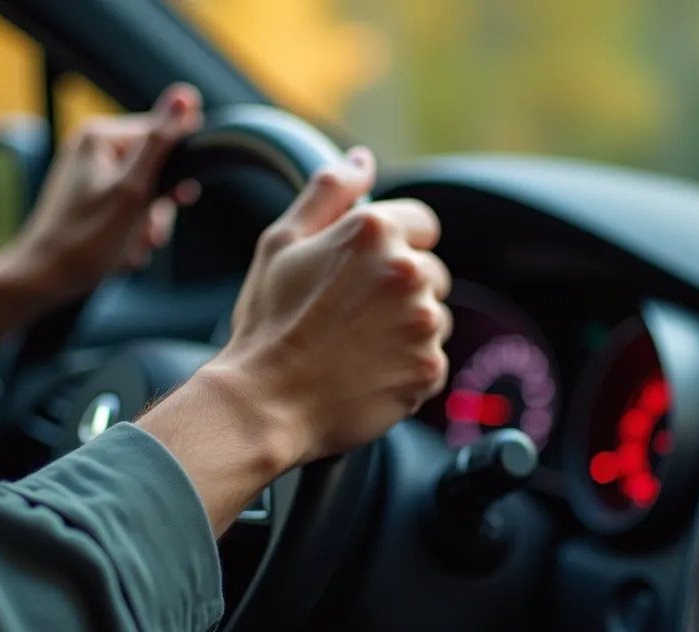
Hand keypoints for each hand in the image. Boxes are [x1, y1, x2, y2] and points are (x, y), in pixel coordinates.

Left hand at [0, 83, 202, 350]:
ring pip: (146, 197)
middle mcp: (92, 150)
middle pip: (156, 170)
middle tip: (145, 233)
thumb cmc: (85, 240)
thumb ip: (160, 143)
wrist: (44, 280)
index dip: (175, 172)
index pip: (163, 136)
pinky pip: (129, 212)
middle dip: (158, 210)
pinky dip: (131, 235)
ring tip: (130, 248)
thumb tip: (186, 95)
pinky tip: (120, 253)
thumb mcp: (132, 191)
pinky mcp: (91, 202)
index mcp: (99, 137)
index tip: (178, 199)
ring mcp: (90, 176)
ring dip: (147, 228)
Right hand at [200, 146, 452, 467]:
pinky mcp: (429, 369)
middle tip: (349, 314)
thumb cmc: (268, 324)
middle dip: (399, 288)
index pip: (421, 223)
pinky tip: (366, 371)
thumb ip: (328, 191)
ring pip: (433, 317)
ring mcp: (422, 323)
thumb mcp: (281, 242)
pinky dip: (407, 367)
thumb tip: (362, 160)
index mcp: (375, 232)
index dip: (391, 245)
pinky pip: (431, 360)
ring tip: (356, 345)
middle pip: (430, 271)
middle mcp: (408, 272)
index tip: (362, 272)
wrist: (264, 403)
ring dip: (406, 328)